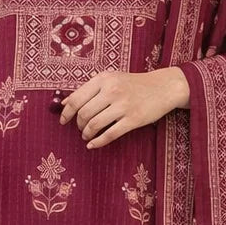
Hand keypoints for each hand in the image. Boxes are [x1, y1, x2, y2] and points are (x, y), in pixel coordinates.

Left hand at [58, 67, 188, 146]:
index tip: (62, 120)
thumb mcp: (111, 79)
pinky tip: (92, 145)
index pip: (76, 98)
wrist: (163, 87)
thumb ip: (88, 89)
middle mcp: (112, 91)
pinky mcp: (133, 119)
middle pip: (84, 113)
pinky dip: (98, 142)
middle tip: (80, 128)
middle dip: (78, 124)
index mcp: (103, 79)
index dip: (66, 112)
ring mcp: (123, 105)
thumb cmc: (133, 84)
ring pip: (95, 124)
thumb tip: (64, 102)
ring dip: (87, 134)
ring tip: (87, 136)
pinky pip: (110, 134)